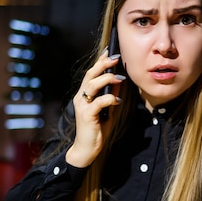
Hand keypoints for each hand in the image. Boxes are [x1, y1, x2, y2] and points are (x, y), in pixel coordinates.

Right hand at [66, 51, 122, 167]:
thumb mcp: (108, 109)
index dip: (100, 61)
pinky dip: (109, 99)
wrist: (87, 149)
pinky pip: (98, 102)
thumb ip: (111, 94)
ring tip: (120, 77)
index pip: (92, 73)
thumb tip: (120, 80)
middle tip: (116, 58)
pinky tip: (118, 101)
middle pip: (90, 75)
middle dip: (103, 64)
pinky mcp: (86, 115)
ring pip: (92, 85)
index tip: (110, 51)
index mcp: (84, 94)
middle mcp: (81, 97)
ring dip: (107, 79)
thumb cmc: (97, 129)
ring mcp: (82, 106)